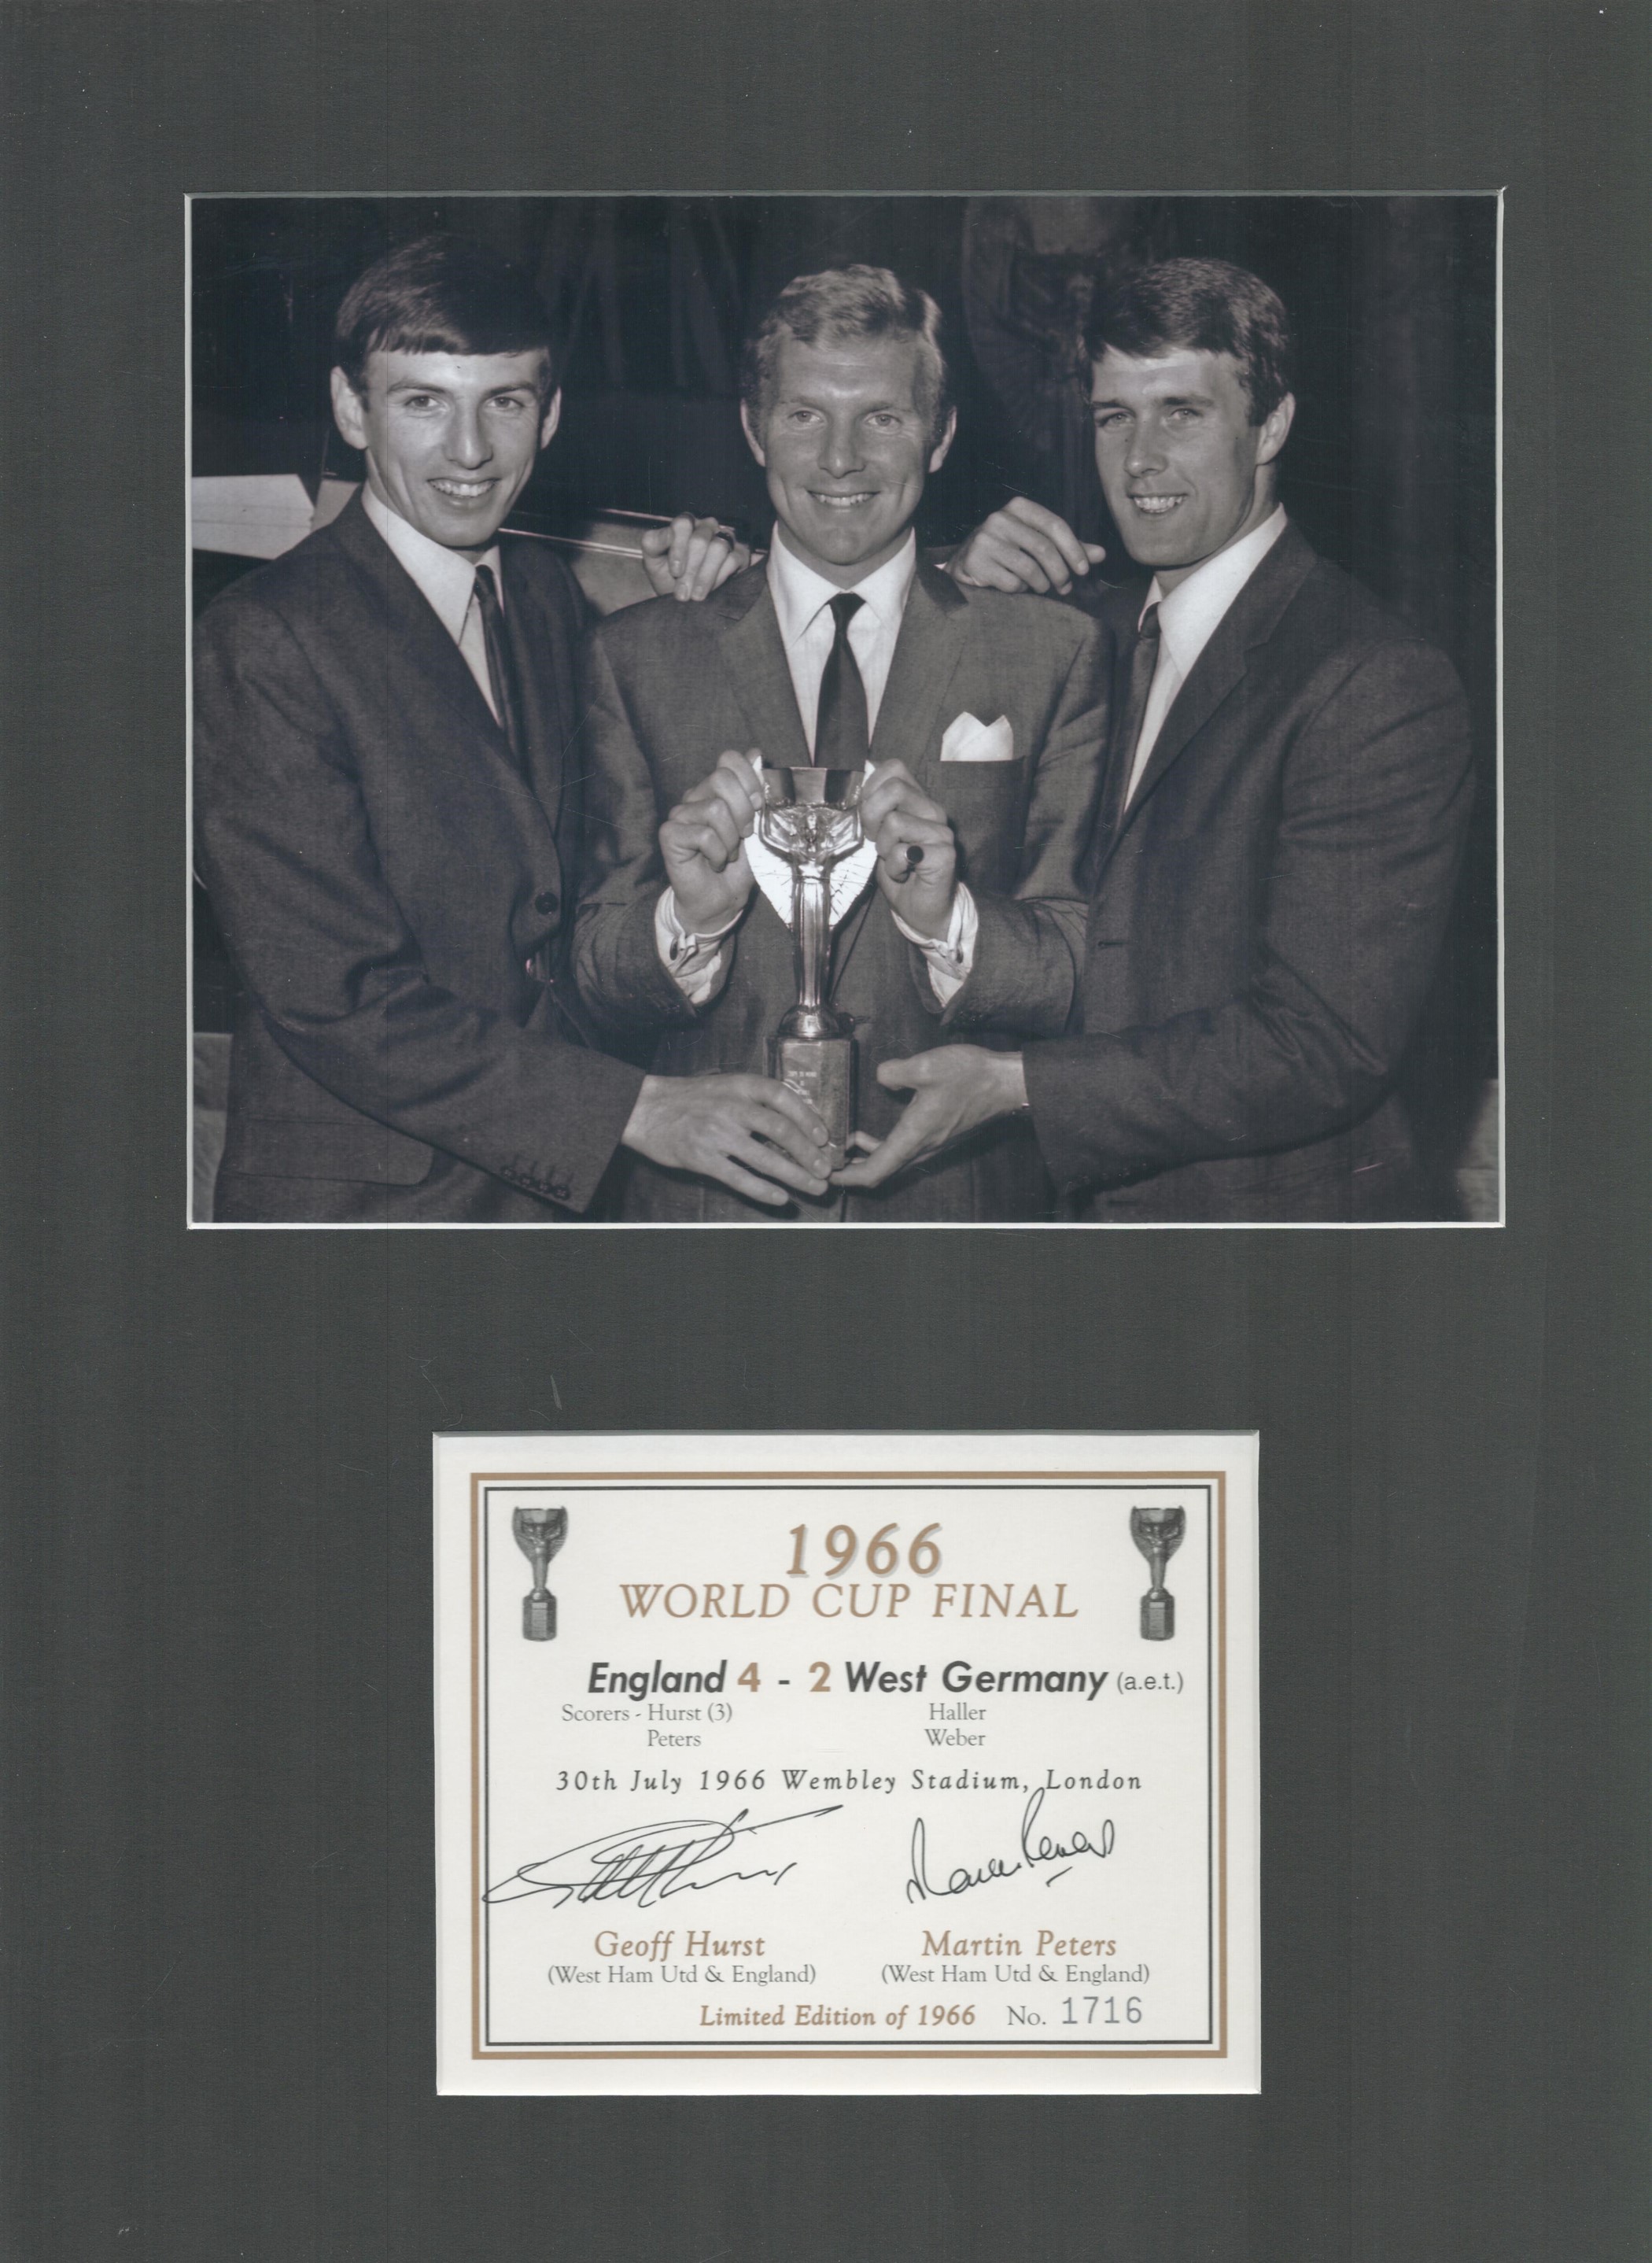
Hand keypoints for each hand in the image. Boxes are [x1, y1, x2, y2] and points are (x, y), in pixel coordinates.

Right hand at [622, 1072, 830, 1205]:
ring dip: (795, 1176)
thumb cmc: (690, 1099)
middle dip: (808, 1153)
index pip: (782, 1097)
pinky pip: (739, 1178)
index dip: (808, 1117)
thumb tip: (795, 1126)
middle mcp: (731, 1108)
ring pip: (765, 1158)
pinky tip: (780, 1198)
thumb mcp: (724, 1087)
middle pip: (780, 1131)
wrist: (644, 1109)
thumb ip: (754, 1101)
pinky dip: (763, 1190)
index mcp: (739, 1086)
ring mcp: (716, 1134)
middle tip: (825, 1169)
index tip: (823, 1137)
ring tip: (814, 1187)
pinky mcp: (701, 1158)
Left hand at [639, 515, 750, 601]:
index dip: (679, 548)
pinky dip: (720, 577)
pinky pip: (733, 560)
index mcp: (685, 524)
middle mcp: (706, 527)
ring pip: (718, 548)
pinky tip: (712, 590)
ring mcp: (725, 538)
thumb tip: (667, 534)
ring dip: (705, 575)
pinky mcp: (740, 554)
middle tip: (683, 594)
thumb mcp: (652, 560)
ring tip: (696, 596)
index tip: (675, 572)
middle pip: (700, 540)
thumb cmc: (667, 576)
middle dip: (690, 570)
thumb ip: (653, 542)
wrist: (685, 597)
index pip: (683, 524)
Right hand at [659, 750, 763, 935]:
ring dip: (731, 839)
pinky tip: (714, 862)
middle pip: (722, 778)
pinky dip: (717, 853)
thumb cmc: (739, 866)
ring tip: (728, 854)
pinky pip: (703, 834)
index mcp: (716, 789)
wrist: (722, 900)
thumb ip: (755, 791)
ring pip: (715, 809)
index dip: (749, 778)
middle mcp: (695, 796)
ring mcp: (680, 814)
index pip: (729, 759)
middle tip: (745, 835)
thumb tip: (755, 753)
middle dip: (743, 810)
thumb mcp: (758, 826)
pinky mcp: (670, 834)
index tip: (759, 805)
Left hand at [831, 1047, 1027, 1189]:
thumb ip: (895, 1072)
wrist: (1007, 1083)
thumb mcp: (927, 1065)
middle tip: (826, 1161)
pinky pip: (904, 1151)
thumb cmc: (972, 1076)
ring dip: (866, 1159)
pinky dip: (882, 1148)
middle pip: (881, 1172)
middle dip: (851, 1171)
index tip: (827, 1173)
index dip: (848, 1177)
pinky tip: (870, 1132)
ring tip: (843, 1144)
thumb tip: (881, 1077)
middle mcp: (922, 1147)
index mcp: (914, 1135)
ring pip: (892, 1162)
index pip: (875, 1170)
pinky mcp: (939, 1136)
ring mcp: (932, 1143)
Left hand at [857, 760, 956, 939]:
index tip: (870, 818)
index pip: (894, 768)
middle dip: (872, 816)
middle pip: (894, 787)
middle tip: (877, 841)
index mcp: (918, 800)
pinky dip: (894, 868)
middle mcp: (934, 811)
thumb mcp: (879, 835)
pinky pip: (902, 852)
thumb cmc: (900, 872)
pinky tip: (904, 875)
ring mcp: (941, 832)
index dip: (872, 790)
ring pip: (894, 821)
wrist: (923, 911)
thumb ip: (873, 810)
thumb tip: (854, 786)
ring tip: (895, 861)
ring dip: (884, 848)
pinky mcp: (944, 855)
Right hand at [946, 498, 1104, 595]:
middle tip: (1066, 588)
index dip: (1074, 549)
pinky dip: (1020, 591)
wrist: (966, 564)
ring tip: (1043, 589)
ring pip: (1029, 568)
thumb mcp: (1038, 544)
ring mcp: (985, 539)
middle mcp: (999, 518)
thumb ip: (1068, 547)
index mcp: (1018, 507)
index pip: (1054, 525)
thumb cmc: (1009, 553)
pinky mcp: (975, 561)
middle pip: (1044, 548)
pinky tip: (1018, 589)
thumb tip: (1101, 554)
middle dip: (1060, 572)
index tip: (1084, 570)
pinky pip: (1011, 582)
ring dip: (1042, 585)